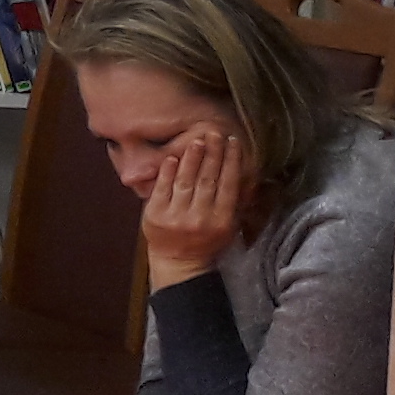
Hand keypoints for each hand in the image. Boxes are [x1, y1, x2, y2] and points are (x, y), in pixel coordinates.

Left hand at [139, 128, 248, 284]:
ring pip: (186, 181)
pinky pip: (162, 188)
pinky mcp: (154, 215)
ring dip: (192, 158)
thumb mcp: (227, 226)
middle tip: (215, 133)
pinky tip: (173, 156)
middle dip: (213, 154)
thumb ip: (231, 202)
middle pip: (208, 179)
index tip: (233, 142)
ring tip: (197, 140)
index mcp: (222, 221)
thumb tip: (239, 169)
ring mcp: (176, 216)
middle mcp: (200, 218)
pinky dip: (167, 171)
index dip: (231, 161)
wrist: (178, 262)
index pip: (228, 185)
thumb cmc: (206, 241)